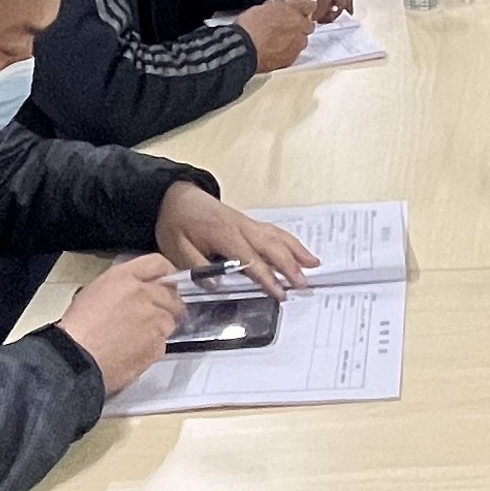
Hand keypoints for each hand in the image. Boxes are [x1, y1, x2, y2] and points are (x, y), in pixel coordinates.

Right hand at [57, 255, 186, 395]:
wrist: (77, 359)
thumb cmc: (77, 328)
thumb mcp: (95, 292)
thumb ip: (124, 286)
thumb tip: (139, 289)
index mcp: (125, 277)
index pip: (158, 263)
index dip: (165, 273)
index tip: (166, 281)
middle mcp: (145, 294)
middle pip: (171, 293)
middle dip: (166, 303)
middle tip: (151, 314)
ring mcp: (156, 319)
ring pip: (170, 319)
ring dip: (160, 326)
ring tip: (137, 336)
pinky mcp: (158, 344)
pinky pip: (163, 342)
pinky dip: (154, 345)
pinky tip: (134, 350)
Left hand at [156, 183, 318, 300]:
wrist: (175, 197)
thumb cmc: (176, 223)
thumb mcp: (175, 248)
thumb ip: (195, 267)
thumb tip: (217, 284)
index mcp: (224, 236)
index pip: (250, 260)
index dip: (267, 278)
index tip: (280, 293)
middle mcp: (241, 228)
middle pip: (272, 247)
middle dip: (290, 266)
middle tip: (304, 284)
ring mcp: (247, 223)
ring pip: (278, 236)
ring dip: (297, 251)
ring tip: (314, 265)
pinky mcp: (249, 222)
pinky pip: (274, 231)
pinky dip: (290, 241)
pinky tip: (300, 251)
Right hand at [235, 0, 316, 70]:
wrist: (244, 47)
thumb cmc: (249, 27)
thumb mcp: (261, 8)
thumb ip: (276, 8)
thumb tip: (278, 10)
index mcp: (292, 9)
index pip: (309, 5)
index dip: (305, 8)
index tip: (303, 11)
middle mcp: (299, 25)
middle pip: (309, 25)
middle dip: (300, 26)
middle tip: (286, 28)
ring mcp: (298, 42)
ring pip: (302, 40)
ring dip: (294, 40)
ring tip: (277, 42)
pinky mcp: (293, 57)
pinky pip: (294, 53)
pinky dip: (288, 52)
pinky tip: (275, 51)